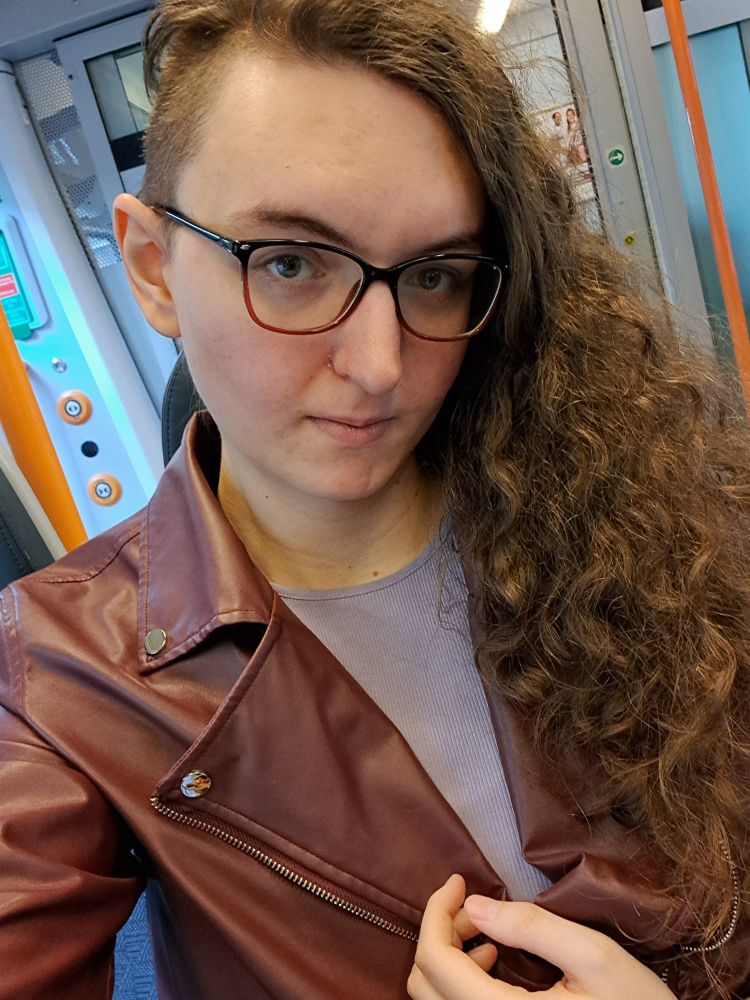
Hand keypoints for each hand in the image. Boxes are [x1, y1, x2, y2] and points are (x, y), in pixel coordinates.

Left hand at [407, 874, 676, 999]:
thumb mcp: (593, 959)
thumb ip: (531, 927)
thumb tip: (473, 904)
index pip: (435, 962)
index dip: (435, 912)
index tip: (458, 880)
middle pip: (425, 983)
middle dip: (442, 932)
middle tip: (475, 903)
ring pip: (437, 999)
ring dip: (451, 956)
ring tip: (488, 932)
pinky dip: (461, 979)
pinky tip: (495, 960)